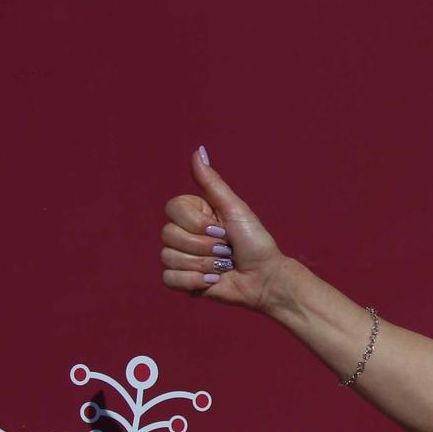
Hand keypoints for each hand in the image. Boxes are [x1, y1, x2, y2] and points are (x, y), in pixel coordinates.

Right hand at [160, 147, 290, 314]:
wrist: (264, 277)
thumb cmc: (255, 241)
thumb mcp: (235, 208)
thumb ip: (212, 182)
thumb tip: (198, 150)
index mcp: (194, 212)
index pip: (172, 209)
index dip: (198, 223)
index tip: (221, 228)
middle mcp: (183, 232)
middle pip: (168, 235)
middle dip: (204, 246)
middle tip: (225, 248)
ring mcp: (180, 256)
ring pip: (168, 257)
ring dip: (203, 264)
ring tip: (223, 264)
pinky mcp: (181, 280)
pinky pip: (169, 278)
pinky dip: (194, 281)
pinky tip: (213, 279)